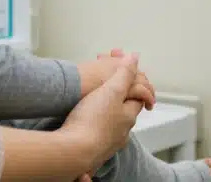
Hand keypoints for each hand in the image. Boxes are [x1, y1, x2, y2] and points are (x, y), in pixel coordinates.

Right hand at [62, 53, 145, 172]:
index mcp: (128, 117)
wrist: (72, 151)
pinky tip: (82, 122)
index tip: (124, 77)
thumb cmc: (93, 120)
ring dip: (103, 113)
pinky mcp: (91, 152)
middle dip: (116, 98)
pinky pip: (96, 134)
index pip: (138, 98)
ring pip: (109, 124)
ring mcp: (106, 145)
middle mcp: (121, 133)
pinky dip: (92, 125)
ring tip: (91, 103)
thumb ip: (124, 74)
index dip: (132, 84)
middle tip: (103, 86)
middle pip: (123, 111)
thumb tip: (135, 58)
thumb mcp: (111, 90)